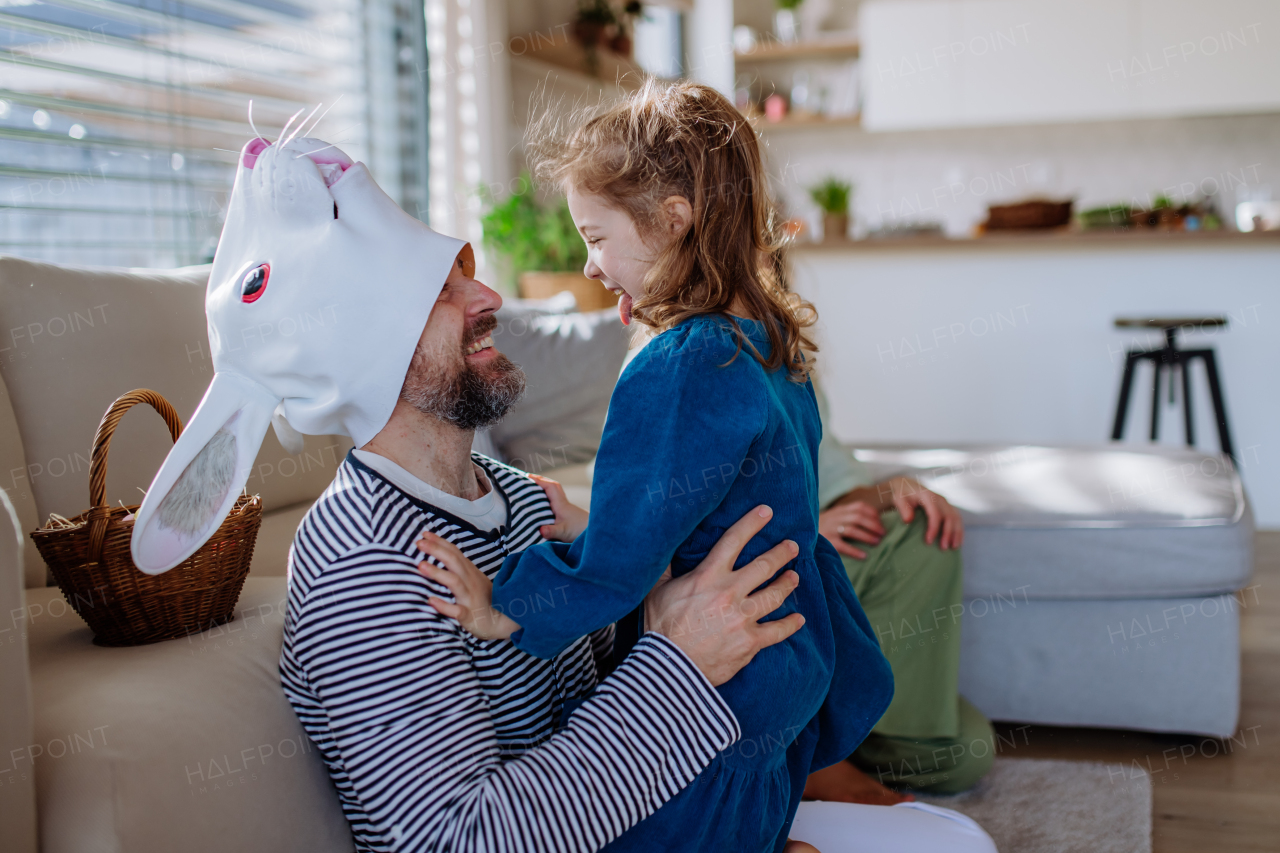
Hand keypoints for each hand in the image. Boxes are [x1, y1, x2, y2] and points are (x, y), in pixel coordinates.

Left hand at [415, 531, 521, 639]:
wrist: (502, 621)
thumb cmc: (483, 599)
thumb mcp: (473, 579)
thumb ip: (458, 568)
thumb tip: (440, 554)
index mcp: (469, 572)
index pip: (454, 552)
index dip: (440, 542)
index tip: (424, 534)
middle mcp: (469, 582)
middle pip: (453, 561)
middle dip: (436, 550)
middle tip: (419, 543)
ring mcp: (469, 598)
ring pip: (454, 582)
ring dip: (437, 573)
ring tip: (421, 566)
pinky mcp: (469, 615)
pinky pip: (457, 611)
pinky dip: (444, 606)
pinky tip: (431, 601)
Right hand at [529, 474, 588, 541]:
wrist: (596, 533)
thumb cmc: (580, 531)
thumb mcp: (564, 532)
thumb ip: (552, 531)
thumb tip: (541, 530)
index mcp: (560, 504)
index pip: (550, 486)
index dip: (539, 480)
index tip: (527, 477)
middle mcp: (563, 503)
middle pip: (552, 486)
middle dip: (540, 481)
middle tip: (527, 479)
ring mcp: (566, 508)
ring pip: (554, 493)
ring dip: (544, 488)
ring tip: (532, 488)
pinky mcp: (567, 514)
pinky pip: (555, 501)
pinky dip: (547, 498)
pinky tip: (542, 504)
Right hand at [644, 505, 805, 686]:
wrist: (668, 668)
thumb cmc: (660, 628)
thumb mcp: (657, 590)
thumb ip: (667, 567)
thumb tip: (667, 544)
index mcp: (708, 577)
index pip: (734, 541)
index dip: (752, 523)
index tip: (767, 512)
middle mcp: (730, 593)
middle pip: (764, 566)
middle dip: (782, 553)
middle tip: (792, 546)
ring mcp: (743, 618)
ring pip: (775, 595)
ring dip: (788, 584)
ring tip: (794, 577)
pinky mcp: (750, 643)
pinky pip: (778, 631)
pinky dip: (791, 625)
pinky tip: (799, 620)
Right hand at [818, 501, 884, 559]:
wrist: (798, 533)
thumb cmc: (821, 527)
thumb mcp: (832, 517)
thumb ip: (847, 516)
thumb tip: (872, 521)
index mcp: (838, 510)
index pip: (859, 507)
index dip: (872, 513)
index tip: (881, 521)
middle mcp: (834, 517)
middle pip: (858, 518)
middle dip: (873, 525)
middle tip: (883, 533)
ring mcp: (829, 529)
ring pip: (852, 530)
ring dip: (867, 536)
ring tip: (877, 542)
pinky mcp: (826, 542)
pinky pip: (843, 546)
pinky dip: (855, 551)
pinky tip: (864, 556)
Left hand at [884, 477, 963, 549]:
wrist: (908, 487)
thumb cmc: (902, 495)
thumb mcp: (898, 499)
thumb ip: (903, 508)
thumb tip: (908, 520)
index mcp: (928, 496)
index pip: (935, 513)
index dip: (934, 528)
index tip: (929, 541)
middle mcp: (940, 498)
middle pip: (949, 516)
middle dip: (948, 533)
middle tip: (943, 548)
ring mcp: (946, 503)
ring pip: (956, 518)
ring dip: (956, 533)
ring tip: (953, 547)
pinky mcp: (948, 507)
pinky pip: (957, 519)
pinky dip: (958, 531)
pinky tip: (956, 542)